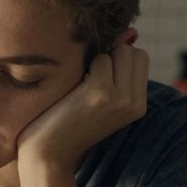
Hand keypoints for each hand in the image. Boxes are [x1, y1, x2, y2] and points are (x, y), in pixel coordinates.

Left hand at [16, 41, 149, 175]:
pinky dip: (82, 67)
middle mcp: (135, 102)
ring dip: (94, 61)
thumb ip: (117, 69)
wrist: (47, 155)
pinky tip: (72, 91)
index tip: (94, 79)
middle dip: (108, 56)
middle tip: (85, 83)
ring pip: (118, 51)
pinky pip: (98, 58)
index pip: (139, 56)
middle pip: (131, 50)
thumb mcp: (101, 97)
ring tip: (79, 89)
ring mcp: (121, 97)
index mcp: (139, 104)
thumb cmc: (67, 123)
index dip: (115, 59)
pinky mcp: (101, 93)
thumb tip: (130, 31)